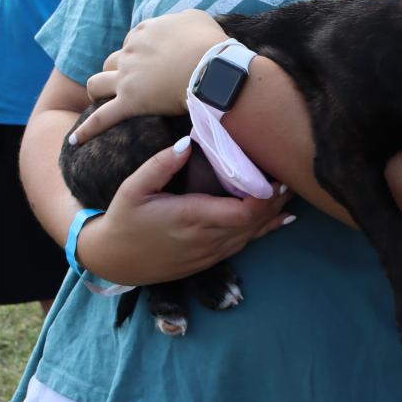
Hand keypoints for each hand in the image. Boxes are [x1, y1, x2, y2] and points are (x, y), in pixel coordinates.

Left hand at [76, 10, 225, 143]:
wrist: (214, 69)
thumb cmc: (211, 44)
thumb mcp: (197, 18)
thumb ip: (181, 19)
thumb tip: (179, 24)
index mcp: (145, 31)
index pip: (134, 39)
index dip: (143, 51)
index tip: (155, 61)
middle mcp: (131, 51)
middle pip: (113, 60)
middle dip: (120, 69)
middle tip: (137, 81)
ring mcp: (127, 78)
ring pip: (97, 83)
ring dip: (98, 90)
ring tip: (102, 100)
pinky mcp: (129, 102)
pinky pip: (101, 118)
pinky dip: (87, 130)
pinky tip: (76, 140)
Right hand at [78, 137, 291, 285]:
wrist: (111, 259)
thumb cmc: (123, 218)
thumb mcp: (133, 187)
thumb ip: (161, 164)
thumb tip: (188, 141)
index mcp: (191, 218)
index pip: (242, 213)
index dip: (265, 198)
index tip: (277, 176)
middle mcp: (205, 240)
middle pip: (254, 223)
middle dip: (276, 201)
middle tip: (291, 175)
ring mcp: (209, 253)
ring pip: (252, 235)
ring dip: (273, 214)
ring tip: (291, 190)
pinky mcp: (208, 260)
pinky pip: (243, 245)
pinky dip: (264, 230)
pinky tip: (282, 218)